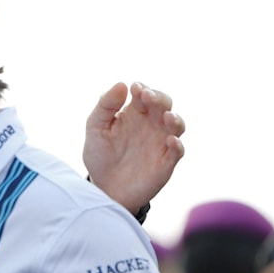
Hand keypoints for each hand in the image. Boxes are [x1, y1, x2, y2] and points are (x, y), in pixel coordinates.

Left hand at [82, 82, 185, 213]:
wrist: (104, 189)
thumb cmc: (100, 155)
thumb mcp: (95, 127)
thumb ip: (105, 105)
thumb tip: (122, 84)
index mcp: (134, 113)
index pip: (145, 94)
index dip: (143, 88)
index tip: (135, 88)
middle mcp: (151, 124)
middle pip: (165, 104)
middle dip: (159, 98)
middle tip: (147, 96)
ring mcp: (160, 143)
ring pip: (177, 125)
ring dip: (175, 118)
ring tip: (166, 116)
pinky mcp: (165, 163)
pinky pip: (178, 151)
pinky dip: (177, 145)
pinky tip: (170, 141)